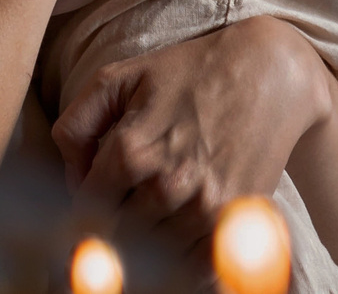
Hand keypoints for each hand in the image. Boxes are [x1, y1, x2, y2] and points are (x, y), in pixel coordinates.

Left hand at [52, 16, 335, 248]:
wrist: (268, 73)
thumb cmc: (188, 72)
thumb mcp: (119, 77)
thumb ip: (76, 124)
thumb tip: (70, 177)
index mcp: (130, 150)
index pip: (88, 209)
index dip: (84, 209)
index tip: (91, 209)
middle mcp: (166, 183)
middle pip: (119, 235)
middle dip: (115, 224)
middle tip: (126, 208)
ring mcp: (204, 206)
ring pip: (156, 253)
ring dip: (150, 241)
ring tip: (156, 215)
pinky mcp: (237, 219)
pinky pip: (198, 266)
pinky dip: (185, 263)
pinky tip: (182, 239)